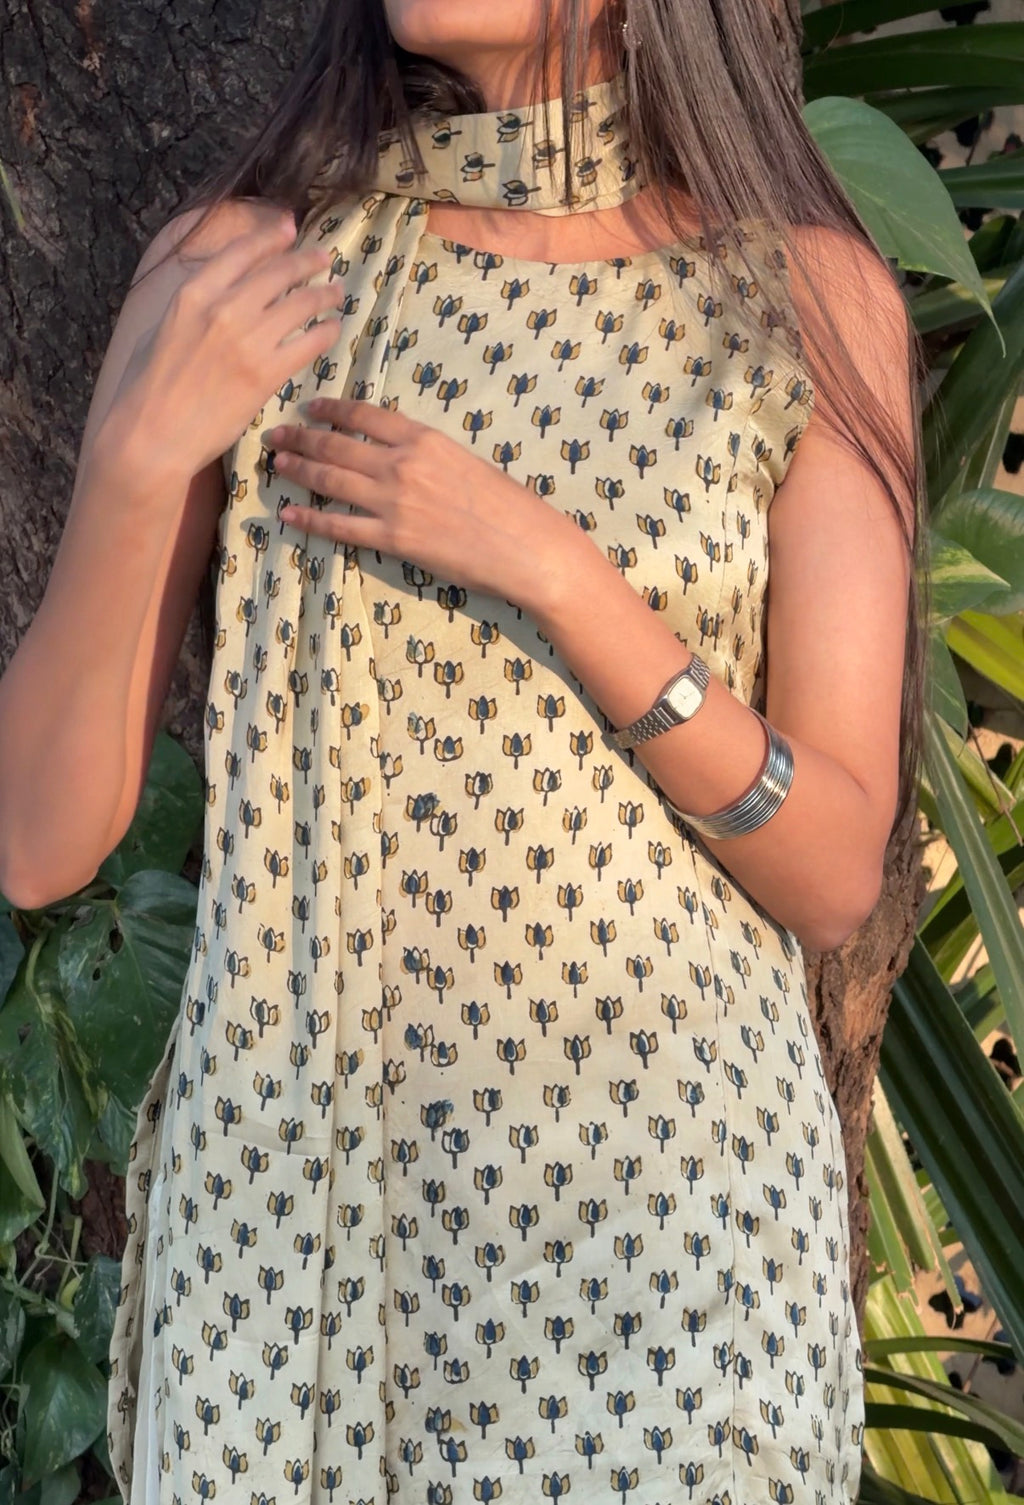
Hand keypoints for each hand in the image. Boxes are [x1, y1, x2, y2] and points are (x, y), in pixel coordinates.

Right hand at [100, 212, 344, 478]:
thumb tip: (216, 292)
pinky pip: (308, 343)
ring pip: (300, 304)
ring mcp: (248, 341)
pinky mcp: (267, 373)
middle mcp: (224, 308)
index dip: (271, 237)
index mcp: (193, 293)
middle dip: (307, 261)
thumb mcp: (162, 328)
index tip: (290, 229)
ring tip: (336, 292)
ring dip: (324, 294)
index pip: (242, 251)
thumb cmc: (149, 386)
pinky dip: (326, 331)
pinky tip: (333, 328)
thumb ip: (193, 306)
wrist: (154, 433)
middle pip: (278, 273)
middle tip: (324, 258)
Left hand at [270, 396, 579, 613]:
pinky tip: (289, 513)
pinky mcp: (392, 540)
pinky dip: (310, 518)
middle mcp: (402, 465)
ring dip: (298, 469)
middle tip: (274, 434)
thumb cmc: (507, 506)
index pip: (364, 415)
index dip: (331, 408)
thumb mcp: (466, 461)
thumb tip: (398, 452)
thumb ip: (427, 454)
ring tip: (277, 463)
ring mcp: (394, 503)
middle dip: (300, 436)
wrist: (526, 547)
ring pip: (331, 480)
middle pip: (337, 444)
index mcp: (424, 439)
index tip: (309, 406)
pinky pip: (340, 526)